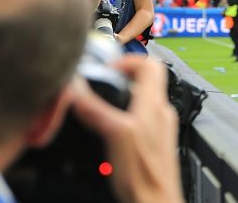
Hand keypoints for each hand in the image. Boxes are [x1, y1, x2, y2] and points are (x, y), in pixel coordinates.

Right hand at [70, 57, 184, 202]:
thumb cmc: (143, 177)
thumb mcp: (115, 134)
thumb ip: (96, 109)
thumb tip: (76, 89)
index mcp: (154, 104)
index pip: (150, 64)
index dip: (126, 60)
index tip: (106, 69)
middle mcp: (161, 113)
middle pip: (145, 80)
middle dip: (120, 79)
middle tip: (101, 85)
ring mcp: (159, 129)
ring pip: (141, 100)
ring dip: (121, 99)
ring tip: (101, 106)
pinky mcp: (154, 144)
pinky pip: (140, 120)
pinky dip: (124, 118)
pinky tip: (109, 131)